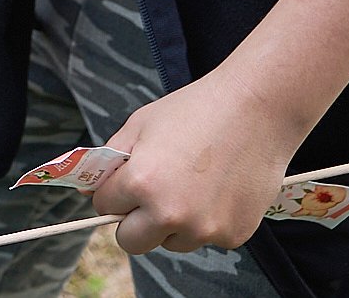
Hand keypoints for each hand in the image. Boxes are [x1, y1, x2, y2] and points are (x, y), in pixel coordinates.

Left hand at [94, 72, 305, 255]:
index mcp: (141, 184)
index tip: (124, 181)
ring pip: (171, 242)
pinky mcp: (234, 235)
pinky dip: (208, 221)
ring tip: (192, 185)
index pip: (104, 205)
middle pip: (131, 242)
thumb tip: (91, 190)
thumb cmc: (195, 110)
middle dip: (133, 221)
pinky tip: (220, 188)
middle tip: (150, 195)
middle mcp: (170, 214)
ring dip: (173, 224)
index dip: (112, 191)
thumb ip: (111, 159)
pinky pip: (206, 238)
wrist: (257, 108)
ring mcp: (204, 229)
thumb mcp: (140, 124)